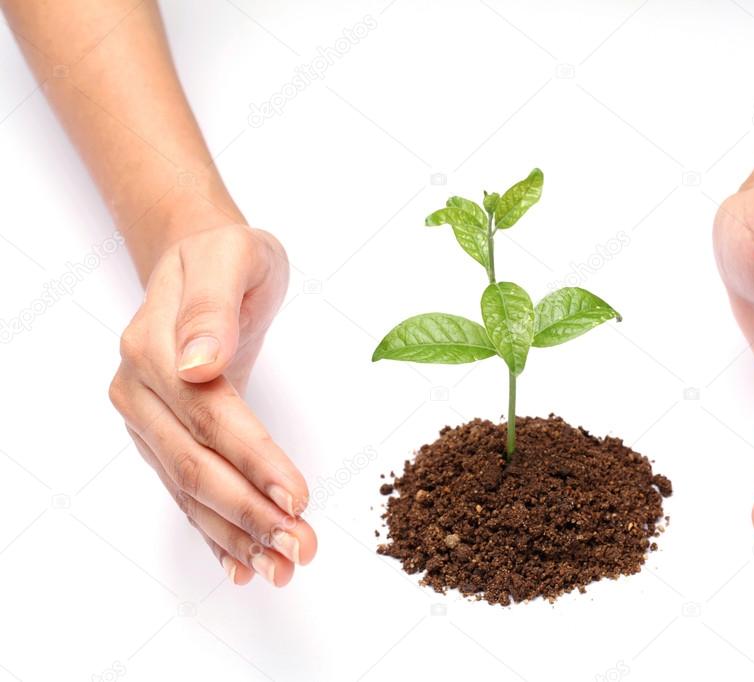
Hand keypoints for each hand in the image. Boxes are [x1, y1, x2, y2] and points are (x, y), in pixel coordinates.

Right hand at [108, 224, 315, 584]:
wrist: (199, 258)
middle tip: (298, 547)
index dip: (253, 460)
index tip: (295, 496)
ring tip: (280, 568)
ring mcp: (147, 419)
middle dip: (249, 513)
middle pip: (195, 465)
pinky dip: (213, 532)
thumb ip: (214, 307)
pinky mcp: (163, 437)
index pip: (209, 416)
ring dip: (235, 535)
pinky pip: (185, 491)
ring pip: (189, 489)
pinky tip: (240, 564)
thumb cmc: (226, 256)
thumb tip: (197, 363)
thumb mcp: (233, 256)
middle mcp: (140, 391)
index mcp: (154, 348)